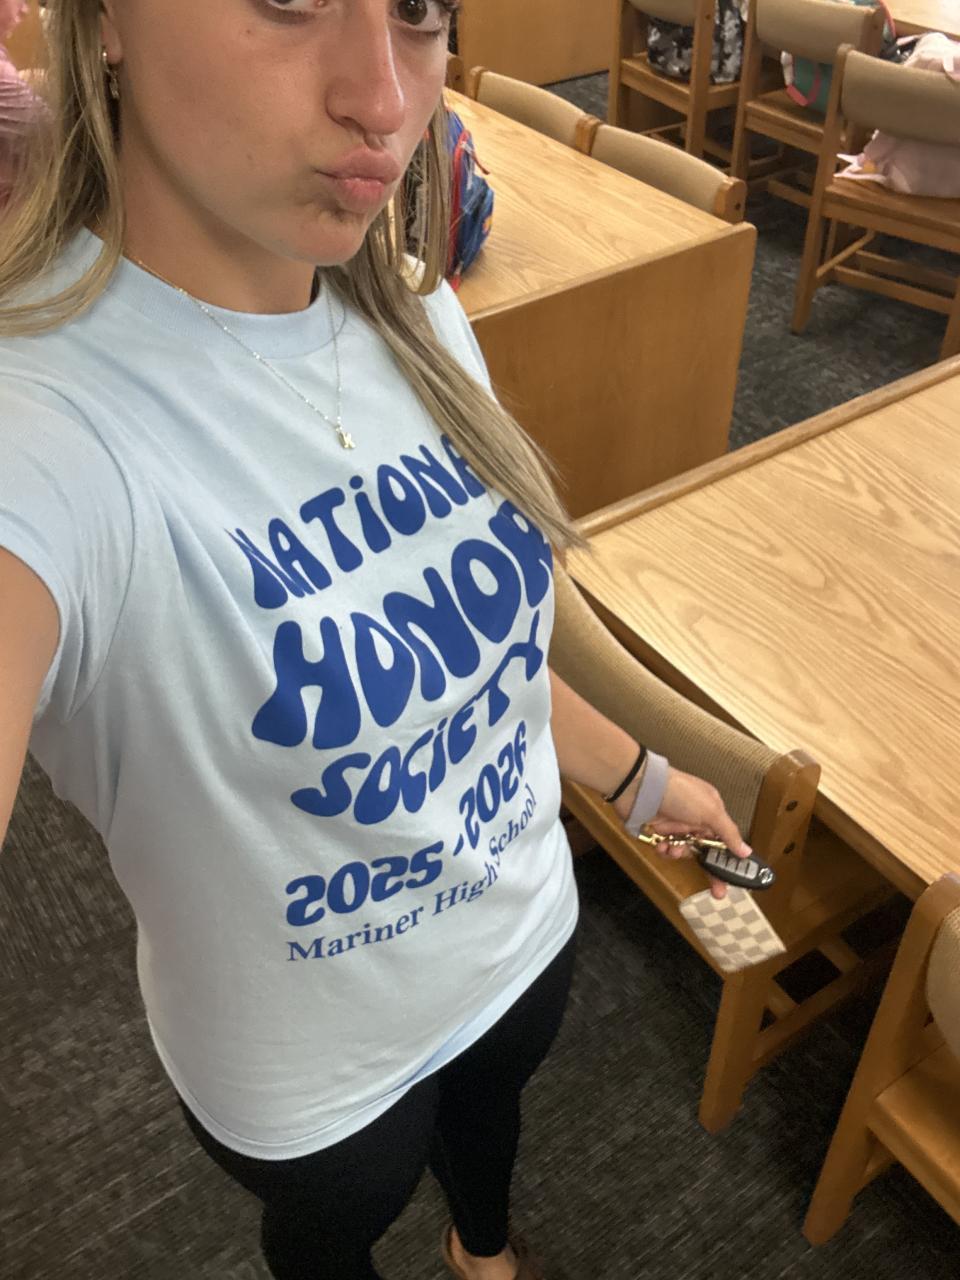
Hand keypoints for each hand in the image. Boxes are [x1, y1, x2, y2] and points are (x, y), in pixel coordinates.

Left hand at [615, 766, 750, 898]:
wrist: (640, 787)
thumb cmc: (680, 794)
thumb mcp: (710, 811)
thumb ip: (729, 833)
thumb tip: (747, 851)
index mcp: (712, 810)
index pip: (724, 839)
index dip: (728, 859)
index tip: (734, 879)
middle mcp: (695, 818)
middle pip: (706, 850)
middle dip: (710, 870)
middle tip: (718, 893)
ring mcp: (676, 825)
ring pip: (685, 851)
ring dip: (680, 854)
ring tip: (674, 849)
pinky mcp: (658, 831)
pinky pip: (666, 849)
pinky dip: (664, 850)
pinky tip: (661, 845)